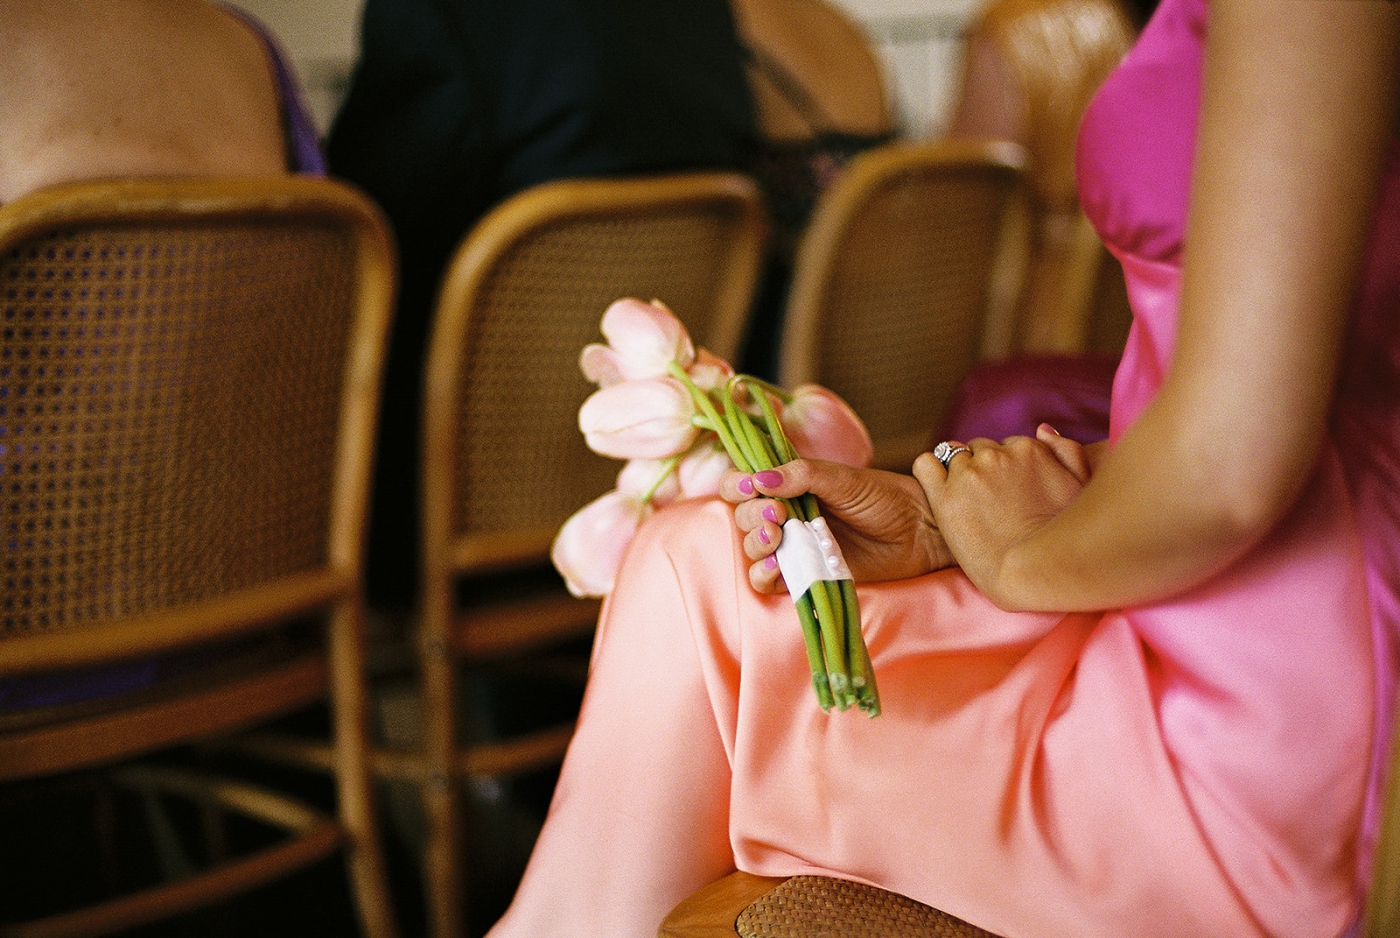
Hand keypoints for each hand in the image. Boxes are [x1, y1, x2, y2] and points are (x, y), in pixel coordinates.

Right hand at [719, 458, 953, 593]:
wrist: (918, 532)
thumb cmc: (884, 498)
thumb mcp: (842, 479)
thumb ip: (802, 475)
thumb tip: (760, 479)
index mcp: (789, 486)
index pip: (743, 483)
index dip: (735, 484)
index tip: (748, 487)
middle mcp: (786, 516)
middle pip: (743, 517)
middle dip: (752, 515)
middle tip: (779, 514)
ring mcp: (794, 547)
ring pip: (752, 549)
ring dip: (756, 543)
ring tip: (779, 537)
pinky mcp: (804, 576)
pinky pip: (767, 582)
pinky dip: (762, 575)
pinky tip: (776, 566)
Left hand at [913, 425, 1088, 606]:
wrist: (1031, 574)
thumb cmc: (1063, 537)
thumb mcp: (1080, 487)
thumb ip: (1066, 451)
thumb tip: (1041, 429)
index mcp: (1030, 450)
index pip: (1009, 445)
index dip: (1010, 470)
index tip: (1013, 494)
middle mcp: (997, 456)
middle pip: (981, 449)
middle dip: (985, 469)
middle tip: (992, 503)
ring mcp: (968, 474)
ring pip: (953, 455)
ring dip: (958, 473)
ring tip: (969, 504)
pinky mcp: (943, 496)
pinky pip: (924, 465)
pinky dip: (929, 473)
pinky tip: (939, 491)